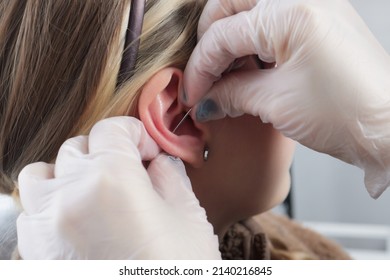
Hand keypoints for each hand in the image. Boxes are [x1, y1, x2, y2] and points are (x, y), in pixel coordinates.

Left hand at [17, 117, 219, 258]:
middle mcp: (70, 195)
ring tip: (95, 189)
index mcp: (112, 179)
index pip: (112, 129)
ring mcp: (45, 227)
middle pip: (79, 147)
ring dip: (69, 172)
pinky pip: (33, 210)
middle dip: (108, 151)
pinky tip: (80, 218)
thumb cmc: (178, 274)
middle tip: (131, 171)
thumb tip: (158, 161)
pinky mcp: (35, 255)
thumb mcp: (188, 218)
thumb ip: (170, 177)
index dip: (135, 133)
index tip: (147, 150)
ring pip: (43, 173)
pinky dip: (53, 203)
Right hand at [183, 0, 389, 197]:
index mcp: (291, 12)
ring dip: (231, 41)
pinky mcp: (319, 22)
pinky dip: (253, 44)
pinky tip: (247, 69)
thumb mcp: (275, 103)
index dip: (200, 68)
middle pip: (231, 5)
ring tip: (225, 76)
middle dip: (210, 41)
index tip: (191, 94)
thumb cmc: (346, 114)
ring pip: (250, 10)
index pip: (223, 35)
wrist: (389, 128)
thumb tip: (205, 98)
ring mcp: (314, 6)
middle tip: (204, 74)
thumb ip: (231, 93)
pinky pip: (272, 22)